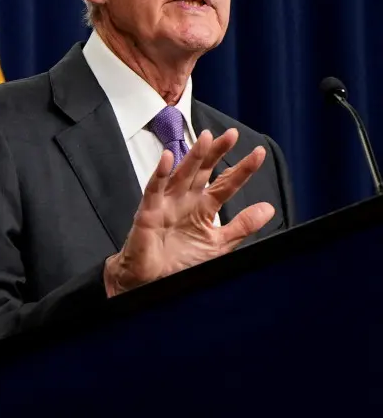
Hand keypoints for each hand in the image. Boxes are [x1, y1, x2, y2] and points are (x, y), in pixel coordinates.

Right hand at [103, 128, 274, 296]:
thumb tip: (268, 208)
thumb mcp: (219, 244)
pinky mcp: (149, 211)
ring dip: (193, 156)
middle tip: (232, 135)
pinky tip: (168, 158)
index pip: (225, 184)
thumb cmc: (179, 262)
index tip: (258, 153)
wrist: (152, 282)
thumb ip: (242, 226)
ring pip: (182, 174)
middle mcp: (186, 200)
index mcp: (203, 208)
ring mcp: (167, 203)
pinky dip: (160, 173)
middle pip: (204, 171)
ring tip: (206, 139)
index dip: (242, 169)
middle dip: (217, 152)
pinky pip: (154, 189)